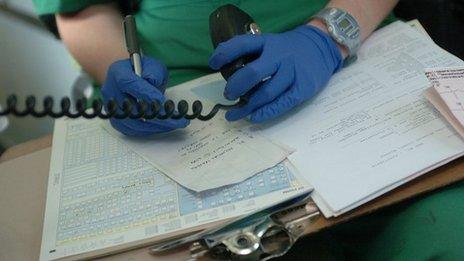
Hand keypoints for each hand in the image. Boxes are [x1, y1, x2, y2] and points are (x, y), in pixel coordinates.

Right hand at [101, 57, 188, 135]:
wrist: (128, 76)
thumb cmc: (142, 70)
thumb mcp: (153, 65)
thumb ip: (155, 73)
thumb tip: (155, 91)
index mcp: (118, 72)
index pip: (130, 84)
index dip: (146, 94)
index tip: (163, 102)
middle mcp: (111, 91)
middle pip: (130, 108)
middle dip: (156, 116)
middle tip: (176, 120)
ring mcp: (112, 107)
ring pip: (131, 123)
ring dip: (154, 126)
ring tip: (173, 124)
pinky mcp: (117, 120)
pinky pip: (131, 130)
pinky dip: (148, 130)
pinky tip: (163, 127)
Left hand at [209, 25, 342, 122]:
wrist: (322, 48)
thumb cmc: (288, 50)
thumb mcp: (270, 44)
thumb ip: (251, 55)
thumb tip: (226, 73)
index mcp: (268, 43)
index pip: (242, 44)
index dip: (225, 53)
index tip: (213, 64)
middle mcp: (280, 57)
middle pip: (253, 73)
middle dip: (236, 87)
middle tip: (228, 95)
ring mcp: (292, 73)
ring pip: (266, 93)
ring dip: (247, 106)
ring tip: (233, 114)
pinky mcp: (302, 89)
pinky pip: (281, 104)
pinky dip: (265, 113)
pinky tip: (253, 117)